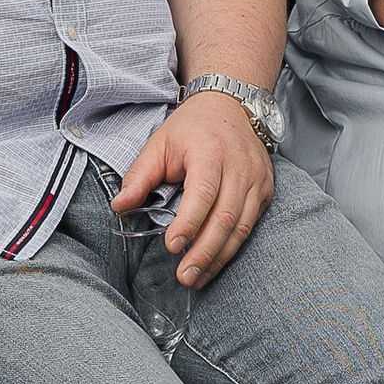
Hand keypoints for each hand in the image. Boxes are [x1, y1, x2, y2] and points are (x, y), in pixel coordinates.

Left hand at [113, 90, 273, 288]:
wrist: (230, 106)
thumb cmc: (191, 128)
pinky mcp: (265, 190)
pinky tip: (213, 263)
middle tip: (184, 276)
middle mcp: (239, 167)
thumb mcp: (159, 144)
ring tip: (197, 278)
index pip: (203, 193)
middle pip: (225, 217)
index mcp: (210, 152)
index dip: (189, 223)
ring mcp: (256, 179)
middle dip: (204, 252)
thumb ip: (139, 176)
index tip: (171, 246)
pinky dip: (231, 248)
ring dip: (218, 257)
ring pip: (241, 227)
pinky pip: (250, 225)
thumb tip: (119, 207)